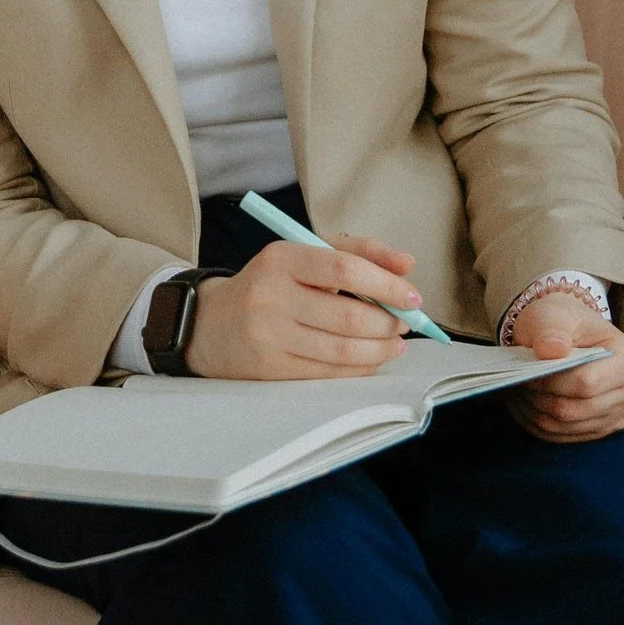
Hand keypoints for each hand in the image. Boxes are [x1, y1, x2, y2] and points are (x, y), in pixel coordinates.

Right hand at [190, 236, 424, 381]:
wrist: (211, 323)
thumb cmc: (271, 284)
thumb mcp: (304, 255)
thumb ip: (357, 252)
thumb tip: (407, 265)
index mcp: (282, 258)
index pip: (344, 269)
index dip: (386, 285)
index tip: (413, 297)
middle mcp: (271, 296)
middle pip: (347, 316)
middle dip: (387, 323)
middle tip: (405, 323)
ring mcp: (268, 335)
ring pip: (341, 350)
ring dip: (379, 350)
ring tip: (395, 343)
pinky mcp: (269, 368)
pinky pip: (327, 372)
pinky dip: (359, 368)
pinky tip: (372, 359)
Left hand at [506, 290, 623, 441]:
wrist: (569, 333)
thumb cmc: (563, 321)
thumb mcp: (555, 313)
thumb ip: (552, 329)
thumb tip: (551, 350)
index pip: (587, 383)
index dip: (551, 382)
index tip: (527, 373)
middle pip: (576, 410)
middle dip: (540, 398)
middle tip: (517, 383)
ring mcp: (618, 416)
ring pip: (565, 426)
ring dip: (534, 412)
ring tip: (517, 391)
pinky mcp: (600, 430)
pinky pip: (562, 436)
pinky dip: (537, 423)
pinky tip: (525, 404)